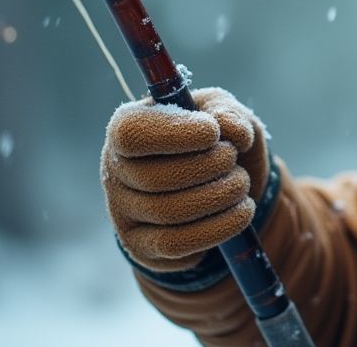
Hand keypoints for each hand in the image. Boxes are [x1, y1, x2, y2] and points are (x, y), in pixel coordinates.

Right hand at [101, 87, 269, 271]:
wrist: (221, 188)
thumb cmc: (215, 141)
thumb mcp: (225, 113)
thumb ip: (228, 111)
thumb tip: (230, 127)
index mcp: (128, 126)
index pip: (132, 134)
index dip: (175, 134)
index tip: (213, 133)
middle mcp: (115, 170)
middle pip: (153, 177)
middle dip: (207, 167)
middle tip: (233, 157)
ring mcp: (123, 211)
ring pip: (168, 213)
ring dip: (218, 197)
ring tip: (241, 183)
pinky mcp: (141, 245)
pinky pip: (175, 244)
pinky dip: (217, 228)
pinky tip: (241, 212)